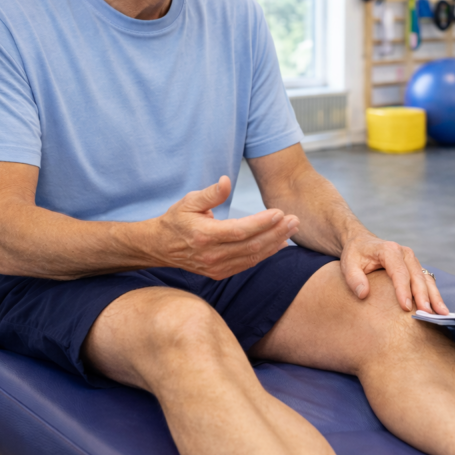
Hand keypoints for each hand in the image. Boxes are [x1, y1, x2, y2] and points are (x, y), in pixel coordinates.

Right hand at [154, 176, 299, 278]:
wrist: (160, 247)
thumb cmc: (176, 220)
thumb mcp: (189, 201)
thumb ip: (211, 193)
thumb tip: (226, 181)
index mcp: (204, 236)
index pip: (240, 230)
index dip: (262, 222)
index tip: (280, 212)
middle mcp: (211, 255)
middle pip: (251, 245)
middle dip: (276, 232)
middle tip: (294, 220)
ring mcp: (216, 267)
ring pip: (253, 256)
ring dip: (275, 243)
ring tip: (292, 229)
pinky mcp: (220, 273)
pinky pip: (248, 264)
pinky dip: (265, 254)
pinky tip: (279, 244)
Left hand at [339, 232, 448, 313]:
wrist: (362, 242)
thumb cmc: (355, 254)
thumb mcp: (348, 263)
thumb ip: (353, 278)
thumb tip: (363, 293)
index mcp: (389, 250)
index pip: (399, 272)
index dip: (403, 290)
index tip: (406, 308)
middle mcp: (405, 253)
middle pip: (417, 276)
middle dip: (423, 296)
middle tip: (427, 314)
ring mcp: (412, 260)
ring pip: (426, 279)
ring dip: (434, 296)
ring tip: (440, 314)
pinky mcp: (415, 267)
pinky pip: (427, 281)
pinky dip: (433, 294)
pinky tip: (438, 308)